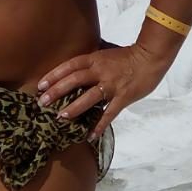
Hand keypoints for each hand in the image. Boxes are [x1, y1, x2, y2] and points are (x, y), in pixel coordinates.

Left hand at [36, 44, 170, 140]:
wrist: (151, 57)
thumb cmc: (127, 56)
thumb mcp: (106, 54)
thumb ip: (91, 63)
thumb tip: (73, 72)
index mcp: (96, 59)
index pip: (70, 66)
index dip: (54, 75)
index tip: (40, 85)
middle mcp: (101, 71)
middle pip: (75, 80)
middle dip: (57, 91)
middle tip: (43, 102)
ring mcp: (112, 85)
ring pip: (90, 97)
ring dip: (74, 108)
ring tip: (61, 117)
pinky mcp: (123, 97)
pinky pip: (109, 113)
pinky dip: (100, 125)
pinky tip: (90, 135)